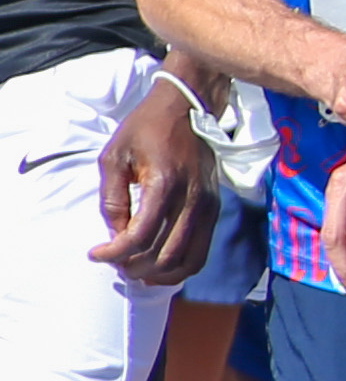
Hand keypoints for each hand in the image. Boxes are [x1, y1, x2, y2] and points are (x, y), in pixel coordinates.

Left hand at [92, 84, 212, 284]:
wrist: (188, 107)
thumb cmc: (146, 129)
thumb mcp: (114, 157)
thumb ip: (112, 198)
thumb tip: (115, 234)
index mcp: (164, 183)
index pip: (140, 236)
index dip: (114, 254)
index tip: (95, 254)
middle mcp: (192, 199)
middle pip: (164, 255)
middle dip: (134, 266)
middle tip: (114, 263)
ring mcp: (208, 206)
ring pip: (187, 260)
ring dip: (159, 273)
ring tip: (136, 268)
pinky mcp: (215, 209)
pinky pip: (201, 251)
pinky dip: (180, 266)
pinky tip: (159, 264)